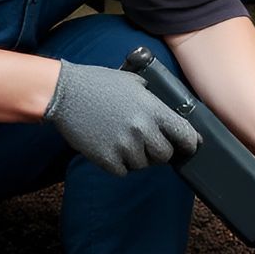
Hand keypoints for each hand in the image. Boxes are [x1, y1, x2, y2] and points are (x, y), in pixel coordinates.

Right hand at [43, 61, 199, 175]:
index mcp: (153, 110)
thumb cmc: (98, 83)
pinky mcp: (106, 159)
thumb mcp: (133, 82)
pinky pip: (123, 171)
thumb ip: (153, 100)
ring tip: (123, 140)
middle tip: (147, 143)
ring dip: (137, 157)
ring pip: (143, 165)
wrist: (64, 93)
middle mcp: (142, 129)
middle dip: (159, 151)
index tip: (189, 146)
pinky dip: (119, 164)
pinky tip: (110, 147)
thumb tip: (169, 113)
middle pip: (165, 155)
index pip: (184, 135)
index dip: (189, 143)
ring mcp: (124, 146)